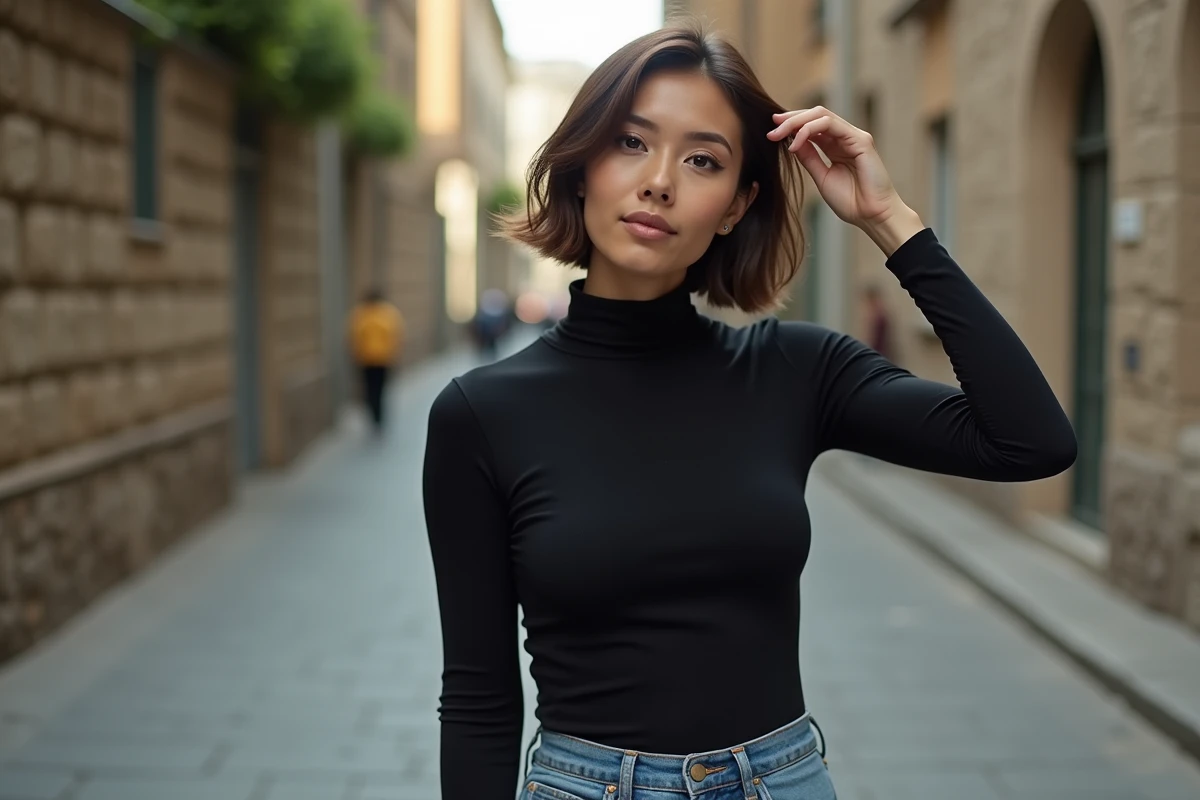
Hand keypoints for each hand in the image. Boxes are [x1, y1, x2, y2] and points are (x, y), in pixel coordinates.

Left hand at [767, 107, 922, 252]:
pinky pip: (831, 125)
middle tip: (772, 130)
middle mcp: (845, 137)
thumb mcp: (821, 177)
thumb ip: (809, 158)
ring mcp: (854, 137)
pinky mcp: (861, 140)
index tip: (772, 131)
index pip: (812, 125)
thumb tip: (791, 142)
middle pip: (815, 115)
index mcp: (836, 146)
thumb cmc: (851, 201)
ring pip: (822, 115)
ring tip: (779, 135)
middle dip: (791, 120)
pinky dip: (810, 130)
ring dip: (797, 122)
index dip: (792, 124)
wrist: (871, 216)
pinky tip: (796, 143)